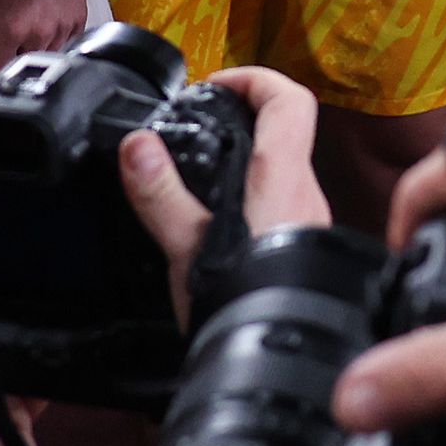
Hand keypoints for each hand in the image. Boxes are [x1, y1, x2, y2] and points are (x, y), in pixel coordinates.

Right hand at [121, 66, 333, 322]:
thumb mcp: (187, 249)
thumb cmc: (246, 307)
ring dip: (242, 163)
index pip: (289, 99)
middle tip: (197, 127)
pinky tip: (214, 224)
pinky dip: (248, 199)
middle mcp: (304, 196)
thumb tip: (138, 145)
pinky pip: (278, 206)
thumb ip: (159, 194)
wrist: (279, 366)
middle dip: (239, 122)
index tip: (214, 87)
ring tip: (196, 175)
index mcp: (281, 180)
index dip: (253, 79)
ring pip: (279, 173)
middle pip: (283, 134)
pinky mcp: (302, 251)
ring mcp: (307, 224)